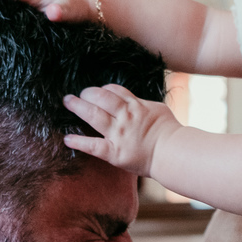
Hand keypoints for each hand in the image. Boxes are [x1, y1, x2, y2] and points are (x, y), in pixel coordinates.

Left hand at [62, 84, 181, 176]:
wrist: (173, 152)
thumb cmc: (170, 131)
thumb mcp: (158, 109)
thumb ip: (143, 105)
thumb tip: (135, 102)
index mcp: (135, 106)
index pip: (114, 91)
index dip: (102, 89)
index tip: (97, 92)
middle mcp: (124, 117)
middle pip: (101, 98)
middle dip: (87, 93)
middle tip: (76, 95)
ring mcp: (118, 134)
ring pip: (93, 115)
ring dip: (78, 107)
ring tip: (68, 102)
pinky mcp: (114, 152)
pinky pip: (93, 146)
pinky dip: (79, 142)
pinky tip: (67, 139)